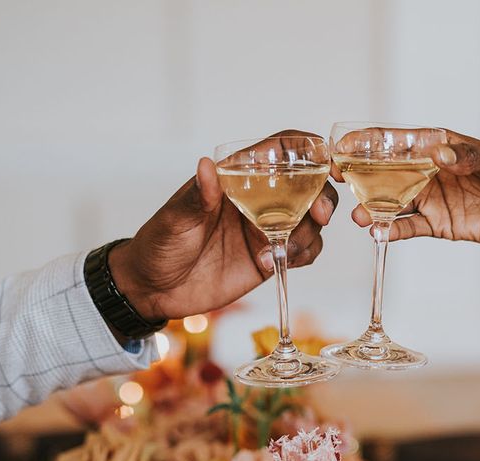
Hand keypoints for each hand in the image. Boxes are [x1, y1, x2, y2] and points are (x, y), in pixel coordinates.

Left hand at [109, 131, 337, 320]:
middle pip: (309, 185)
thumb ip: (196, 197)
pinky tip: (277, 262)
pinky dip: (302, 255)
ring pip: (311, 221)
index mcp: (237, 176)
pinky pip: (303, 251)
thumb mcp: (174, 220)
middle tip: (319, 216)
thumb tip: (206, 166)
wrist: (155, 290)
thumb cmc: (158, 245)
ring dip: (308, 234)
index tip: (325, 164)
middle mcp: (259, 198)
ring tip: (281, 252)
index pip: (281, 150)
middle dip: (323, 197)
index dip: (308, 150)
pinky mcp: (270, 256)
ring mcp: (268, 228)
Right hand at [341, 130, 479, 249]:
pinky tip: (376, 234)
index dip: (370, 143)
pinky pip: (409, 228)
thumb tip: (440, 156)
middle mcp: (432, 172)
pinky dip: (392, 231)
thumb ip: (471, 157)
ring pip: (393, 202)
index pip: (401, 141)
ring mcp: (434, 199)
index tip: (345, 146)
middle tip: (338, 178)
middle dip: (360, 175)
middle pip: (388, 172)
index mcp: (444, 146)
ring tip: (356, 216)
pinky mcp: (440, 225)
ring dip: (372, 208)